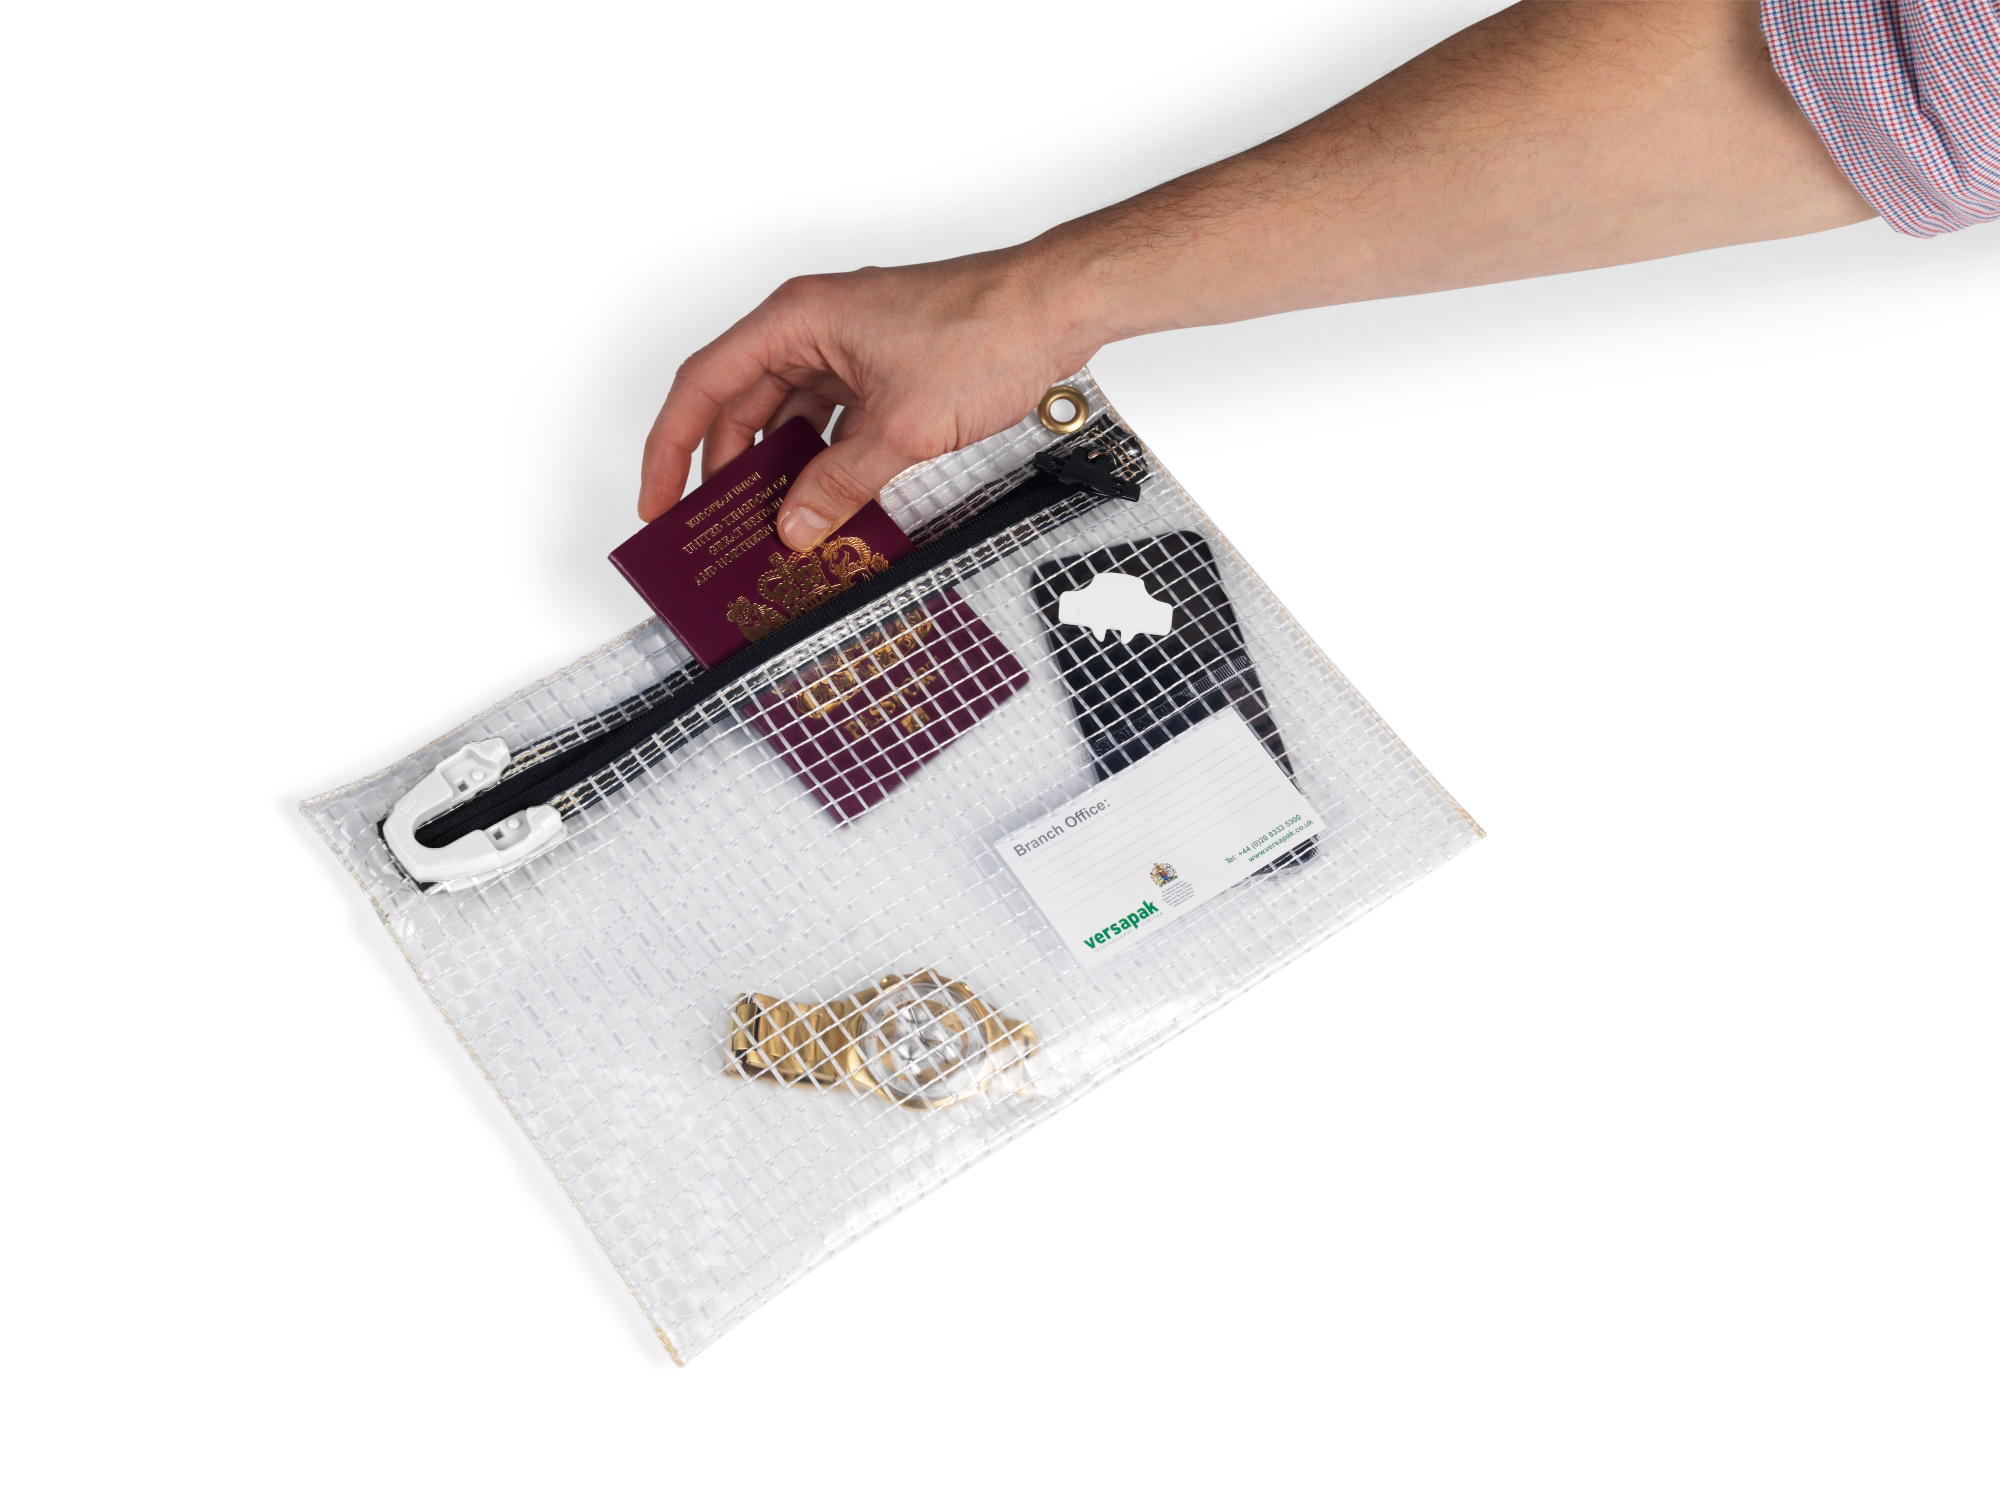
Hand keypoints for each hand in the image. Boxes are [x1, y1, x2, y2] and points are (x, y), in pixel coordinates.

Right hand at [637, 248, 1102, 549]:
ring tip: (768, 526)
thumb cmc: (984, 331)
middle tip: (715, 529)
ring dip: (779, 471)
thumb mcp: (901, 428)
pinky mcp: (884, 369)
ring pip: (790, 417)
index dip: (671, 447)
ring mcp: (850, 347)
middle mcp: (814, 327)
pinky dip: (824, 462)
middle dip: (726, 470)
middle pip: (742, 404)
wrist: (1056, 308)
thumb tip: (795, 526)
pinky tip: (825, 505)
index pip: (704, 385)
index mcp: (796, 320)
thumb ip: (840, 483)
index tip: (657, 499)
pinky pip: (834, 421)